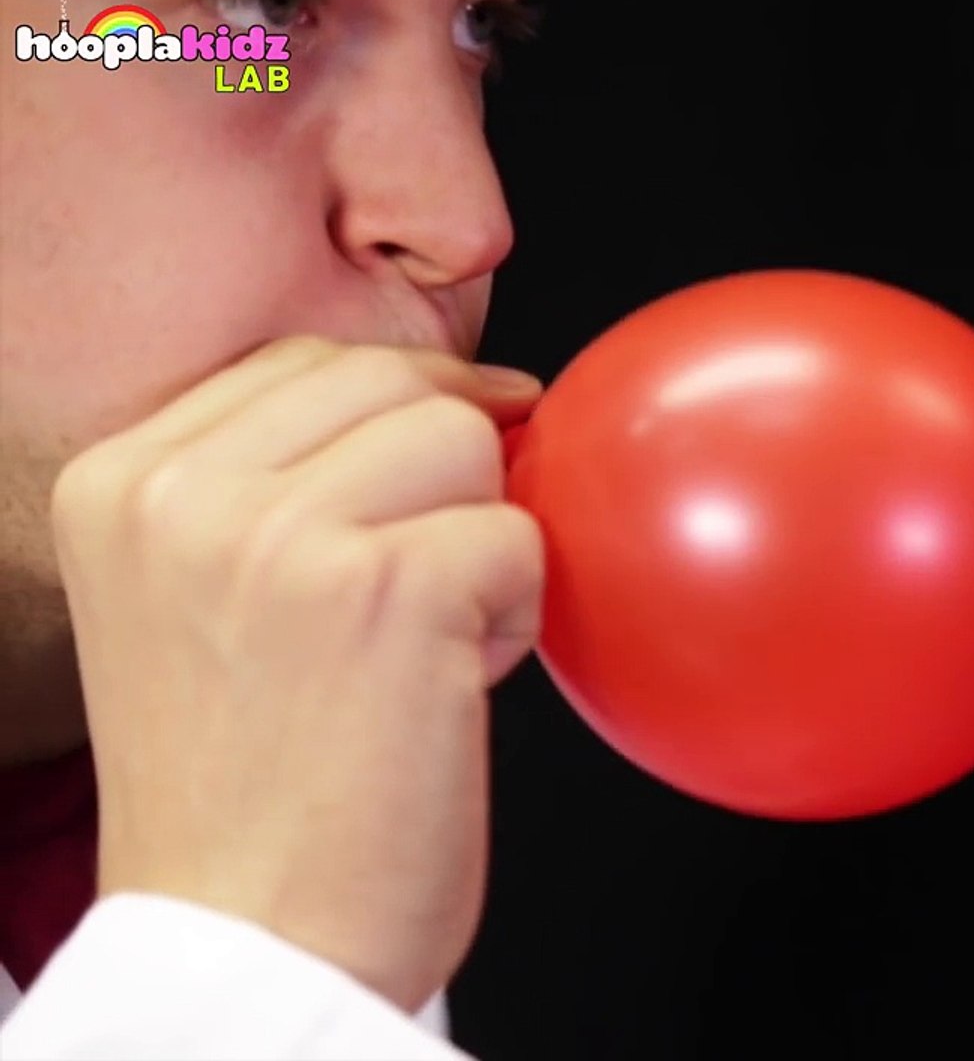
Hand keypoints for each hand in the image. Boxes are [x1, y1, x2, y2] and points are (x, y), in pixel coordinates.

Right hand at [49, 336, 545, 1012]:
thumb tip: (435, 398)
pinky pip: (519, 538)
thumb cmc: (247, 792)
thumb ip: (267, 491)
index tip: (456, 439)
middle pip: (395, 384)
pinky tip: (453, 691)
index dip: (402, 396)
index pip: (304, 363)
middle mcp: (184, 495)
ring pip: (466, 442)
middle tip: (440, 578)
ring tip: (429, 650)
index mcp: (121, 485)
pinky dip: (516, 618)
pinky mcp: (389, 590)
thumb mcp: (195, 603)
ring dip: (481, 546)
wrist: (245, 943)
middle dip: (450, 471)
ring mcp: (281, 537)